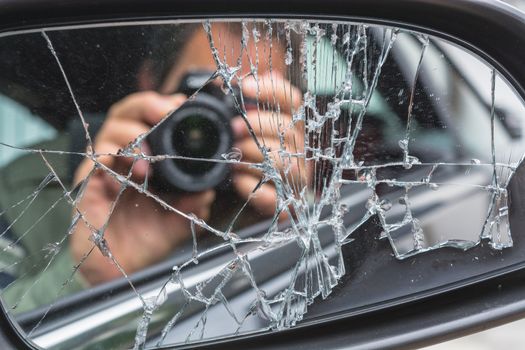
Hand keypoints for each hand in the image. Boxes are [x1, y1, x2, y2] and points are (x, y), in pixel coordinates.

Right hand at [71, 92, 214, 284]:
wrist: (122, 271)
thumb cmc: (146, 241)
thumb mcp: (178, 220)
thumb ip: (193, 204)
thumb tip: (208, 190)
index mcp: (145, 159)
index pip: (148, 120)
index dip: (162, 106)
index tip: (181, 105)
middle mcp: (123, 159)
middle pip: (125, 114)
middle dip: (145, 106)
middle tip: (164, 114)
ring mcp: (104, 171)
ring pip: (108, 133)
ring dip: (130, 138)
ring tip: (146, 159)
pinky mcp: (88, 187)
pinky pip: (95, 163)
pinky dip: (112, 163)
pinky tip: (128, 177)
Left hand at [231, 72, 306, 216]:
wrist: (239, 199)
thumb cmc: (241, 158)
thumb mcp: (240, 130)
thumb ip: (249, 106)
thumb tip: (255, 78)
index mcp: (289, 127)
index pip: (291, 100)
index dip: (271, 89)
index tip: (244, 86)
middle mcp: (299, 149)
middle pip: (288, 128)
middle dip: (257, 125)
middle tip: (234, 128)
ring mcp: (296, 178)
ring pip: (285, 160)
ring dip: (254, 156)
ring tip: (233, 157)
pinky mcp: (286, 205)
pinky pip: (277, 197)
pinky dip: (254, 187)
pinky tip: (238, 180)